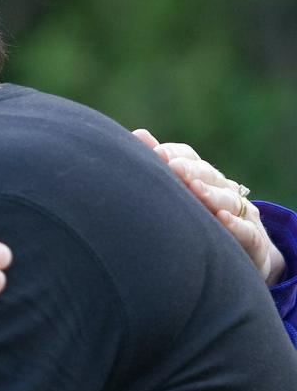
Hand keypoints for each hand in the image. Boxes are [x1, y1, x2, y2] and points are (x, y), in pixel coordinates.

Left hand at [132, 129, 284, 284]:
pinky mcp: (253, 239)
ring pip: (228, 199)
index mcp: (202, 177)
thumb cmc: (201, 219)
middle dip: (191, 170)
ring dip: (212, 194)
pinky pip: (247, 231)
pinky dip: (236, 224)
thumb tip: (138, 134)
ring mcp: (242, 213)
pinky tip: (223, 218)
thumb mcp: (182, 193)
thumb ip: (161, 165)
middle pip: (208, 175)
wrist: (241, 256)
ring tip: (196, 190)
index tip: (158, 153)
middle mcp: (223, 190)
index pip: (190, 158)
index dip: (175, 154)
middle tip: (174, 168)